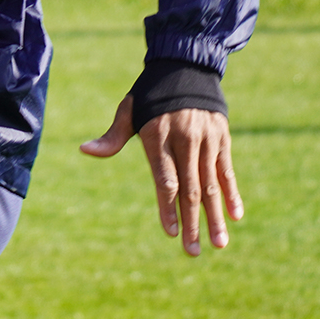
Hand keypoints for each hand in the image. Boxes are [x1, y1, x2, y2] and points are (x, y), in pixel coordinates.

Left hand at [81, 96, 243, 255]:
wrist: (184, 67)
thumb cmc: (150, 95)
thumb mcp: (129, 111)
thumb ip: (112, 137)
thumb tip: (84, 150)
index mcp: (156, 136)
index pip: (164, 179)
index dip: (167, 207)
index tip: (170, 233)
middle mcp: (184, 140)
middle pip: (189, 189)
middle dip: (192, 223)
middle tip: (193, 251)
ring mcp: (206, 140)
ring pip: (212, 185)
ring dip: (215, 216)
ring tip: (219, 244)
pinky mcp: (222, 138)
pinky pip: (228, 171)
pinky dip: (232, 193)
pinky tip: (235, 216)